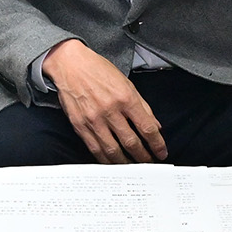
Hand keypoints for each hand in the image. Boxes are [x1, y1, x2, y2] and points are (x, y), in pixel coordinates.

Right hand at [43, 38, 166, 163]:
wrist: (70, 65)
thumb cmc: (98, 71)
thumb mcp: (126, 83)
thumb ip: (143, 106)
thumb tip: (155, 126)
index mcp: (125, 98)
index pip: (147, 128)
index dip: (157, 144)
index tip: (162, 152)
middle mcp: (110, 110)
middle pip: (131, 143)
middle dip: (144, 157)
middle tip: (150, 163)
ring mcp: (93, 120)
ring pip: (113, 150)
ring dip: (126, 163)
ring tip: (133, 167)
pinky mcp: (80, 126)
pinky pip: (95, 148)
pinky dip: (106, 159)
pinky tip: (113, 163)